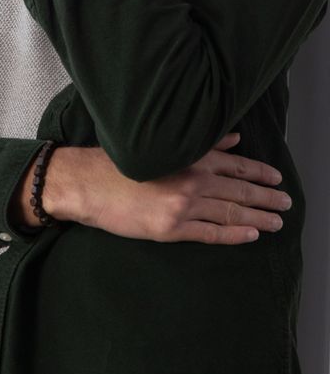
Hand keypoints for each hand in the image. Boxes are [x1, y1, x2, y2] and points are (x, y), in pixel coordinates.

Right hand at [13, 135, 290, 244]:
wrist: (86, 182)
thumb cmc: (117, 159)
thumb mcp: (159, 144)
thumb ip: (200, 143)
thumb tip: (234, 138)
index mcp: (188, 156)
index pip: (235, 165)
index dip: (259, 173)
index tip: (277, 179)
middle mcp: (191, 179)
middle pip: (239, 191)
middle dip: (266, 198)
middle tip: (286, 204)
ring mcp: (182, 205)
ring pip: (229, 213)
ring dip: (257, 218)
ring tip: (276, 222)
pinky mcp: (171, 228)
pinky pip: (211, 233)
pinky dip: (233, 234)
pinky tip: (249, 235)